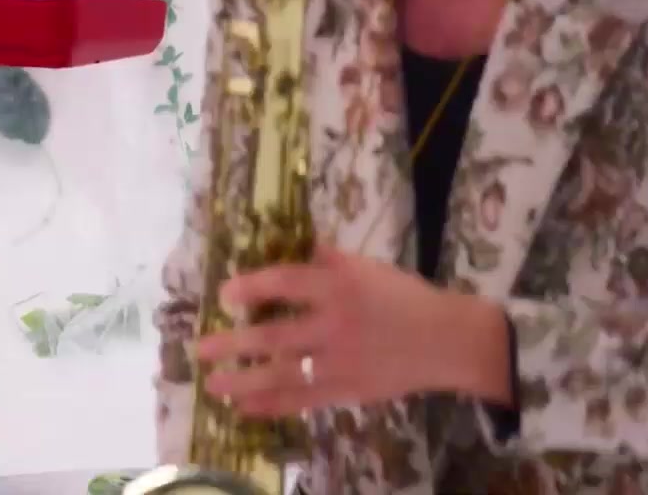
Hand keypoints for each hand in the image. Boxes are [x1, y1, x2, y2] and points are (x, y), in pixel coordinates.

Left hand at [195, 245, 507, 416]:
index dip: (250, 288)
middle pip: (273, 337)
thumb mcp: (368, 266)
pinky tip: (245, 408)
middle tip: (200, 349)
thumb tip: (291, 240)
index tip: (224, 294)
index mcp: (339, 286)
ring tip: (213, 385)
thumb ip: (328, 258)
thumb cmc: (405, 296)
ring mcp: (340, 363)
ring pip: (282, 375)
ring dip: (243, 382)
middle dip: (232, 345)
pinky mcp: (347, 391)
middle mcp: (334, 324)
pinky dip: (271, 406)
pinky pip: (302, 401)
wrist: (447, 339)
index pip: (284, 284)